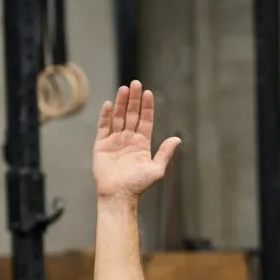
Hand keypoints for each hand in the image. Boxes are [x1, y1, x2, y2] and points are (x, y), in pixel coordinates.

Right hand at [93, 81, 181, 199]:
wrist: (119, 195)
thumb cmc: (138, 185)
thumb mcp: (156, 169)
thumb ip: (165, 153)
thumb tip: (177, 139)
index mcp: (142, 143)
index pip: (145, 120)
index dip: (146, 107)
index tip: (148, 93)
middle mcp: (128, 139)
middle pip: (131, 115)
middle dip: (134, 99)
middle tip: (136, 83)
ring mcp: (115, 141)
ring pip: (118, 117)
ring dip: (122, 103)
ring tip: (124, 88)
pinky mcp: (101, 145)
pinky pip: (104, 126)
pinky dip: (106, 115)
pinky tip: (109, 104)